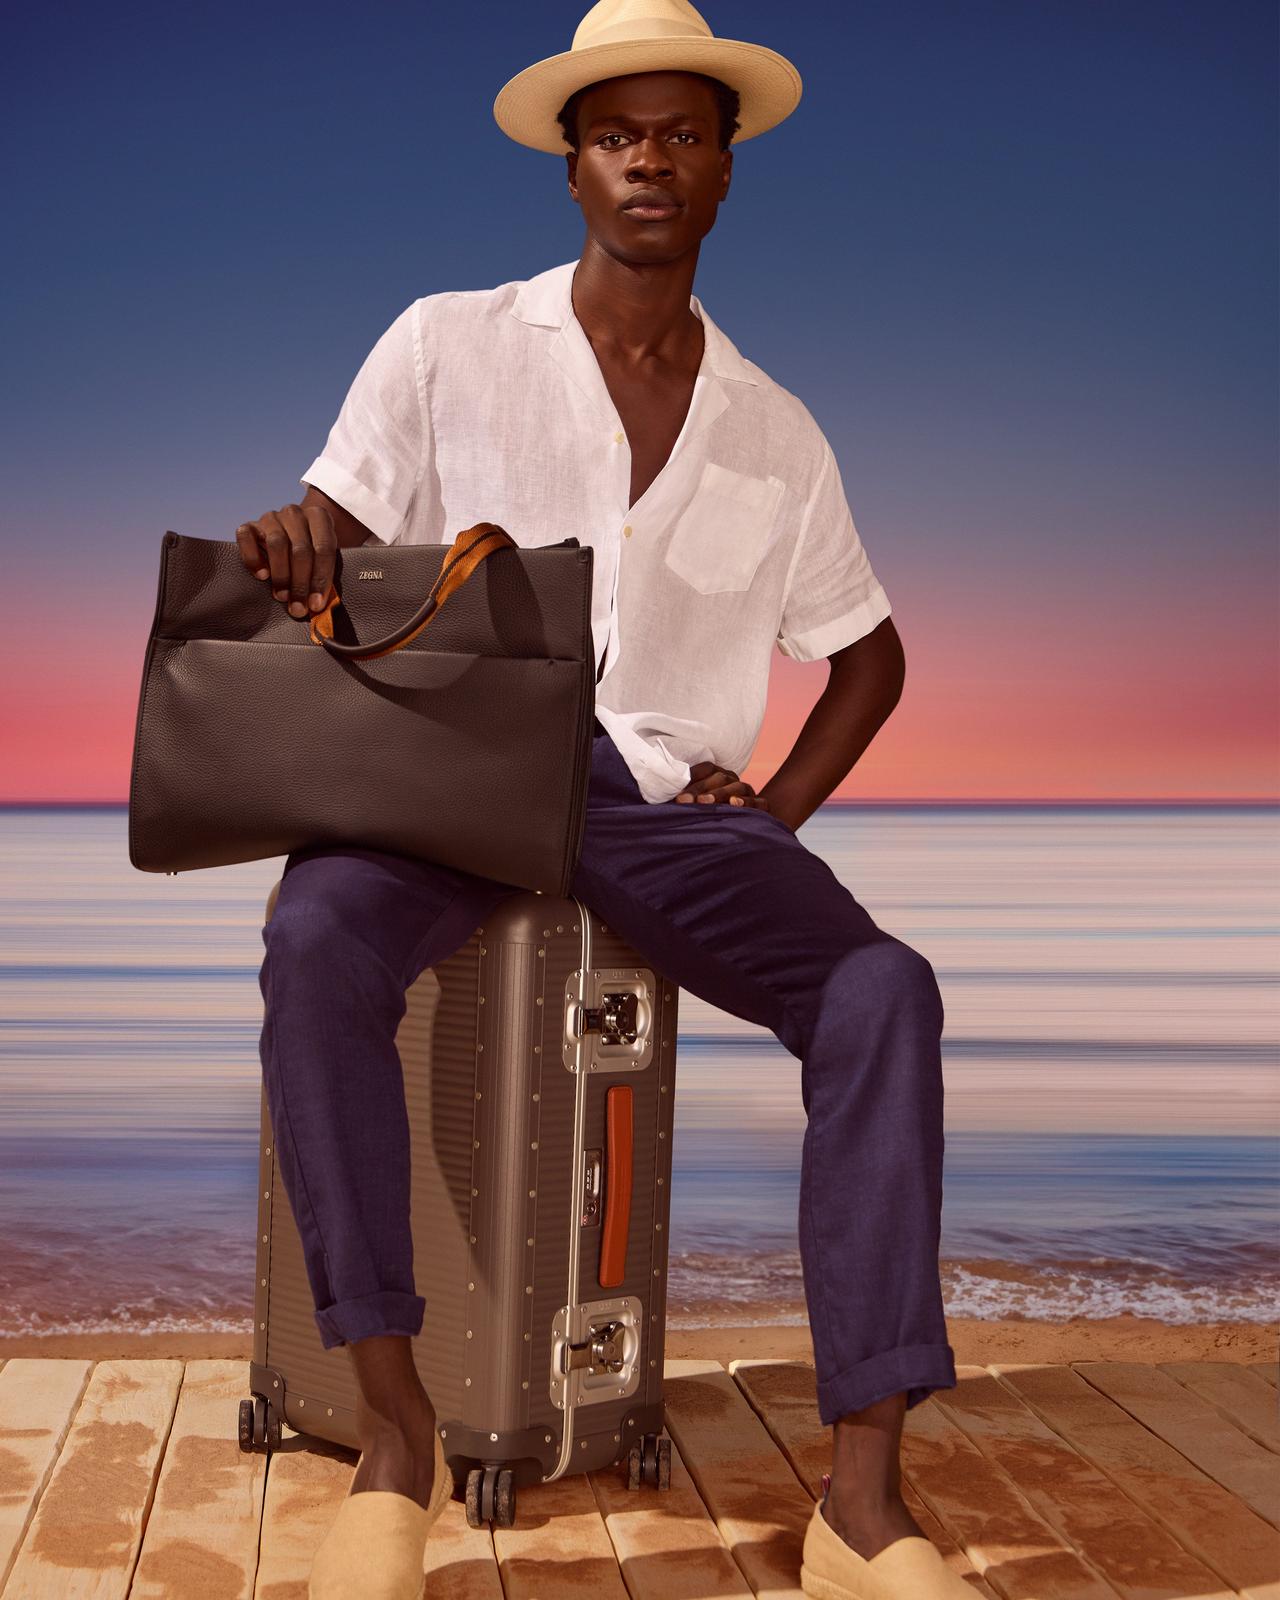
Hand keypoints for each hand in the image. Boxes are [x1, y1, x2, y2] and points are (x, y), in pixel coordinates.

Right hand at [234, 501, 338, 618]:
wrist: (293, 534)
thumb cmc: (313, 552)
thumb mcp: (325, 558)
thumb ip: (325, 577)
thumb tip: (317, 606)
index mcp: (319, 517)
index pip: (324, 548)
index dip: (321, 579)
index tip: (316, 604)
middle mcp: (295, 513)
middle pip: (300, 549)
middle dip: (300, 583)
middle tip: (298, 607)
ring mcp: (271, 517)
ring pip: (276, 543)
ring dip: (281, 575)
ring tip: (281, 596)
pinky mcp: (250, 525)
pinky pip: (246, 537)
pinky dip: (253, 558)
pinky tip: (262, 575)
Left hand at [675, 761, 790, 827]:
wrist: (741, 837)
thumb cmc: (710, 821)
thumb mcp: (696, 808)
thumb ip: (685, 800)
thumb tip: (663, 795)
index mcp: (718, 776)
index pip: (706, 769)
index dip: (691, 777)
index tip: (675, 792)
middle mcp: (733, 781)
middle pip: (718, 778)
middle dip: (699, 789)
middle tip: (683, 801)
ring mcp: (749, 793)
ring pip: (737, 787)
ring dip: (719, 794)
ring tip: (704, 802)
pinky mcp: (762, 806)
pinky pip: (758, 802)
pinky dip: (747, 802)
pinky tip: (734, 804)